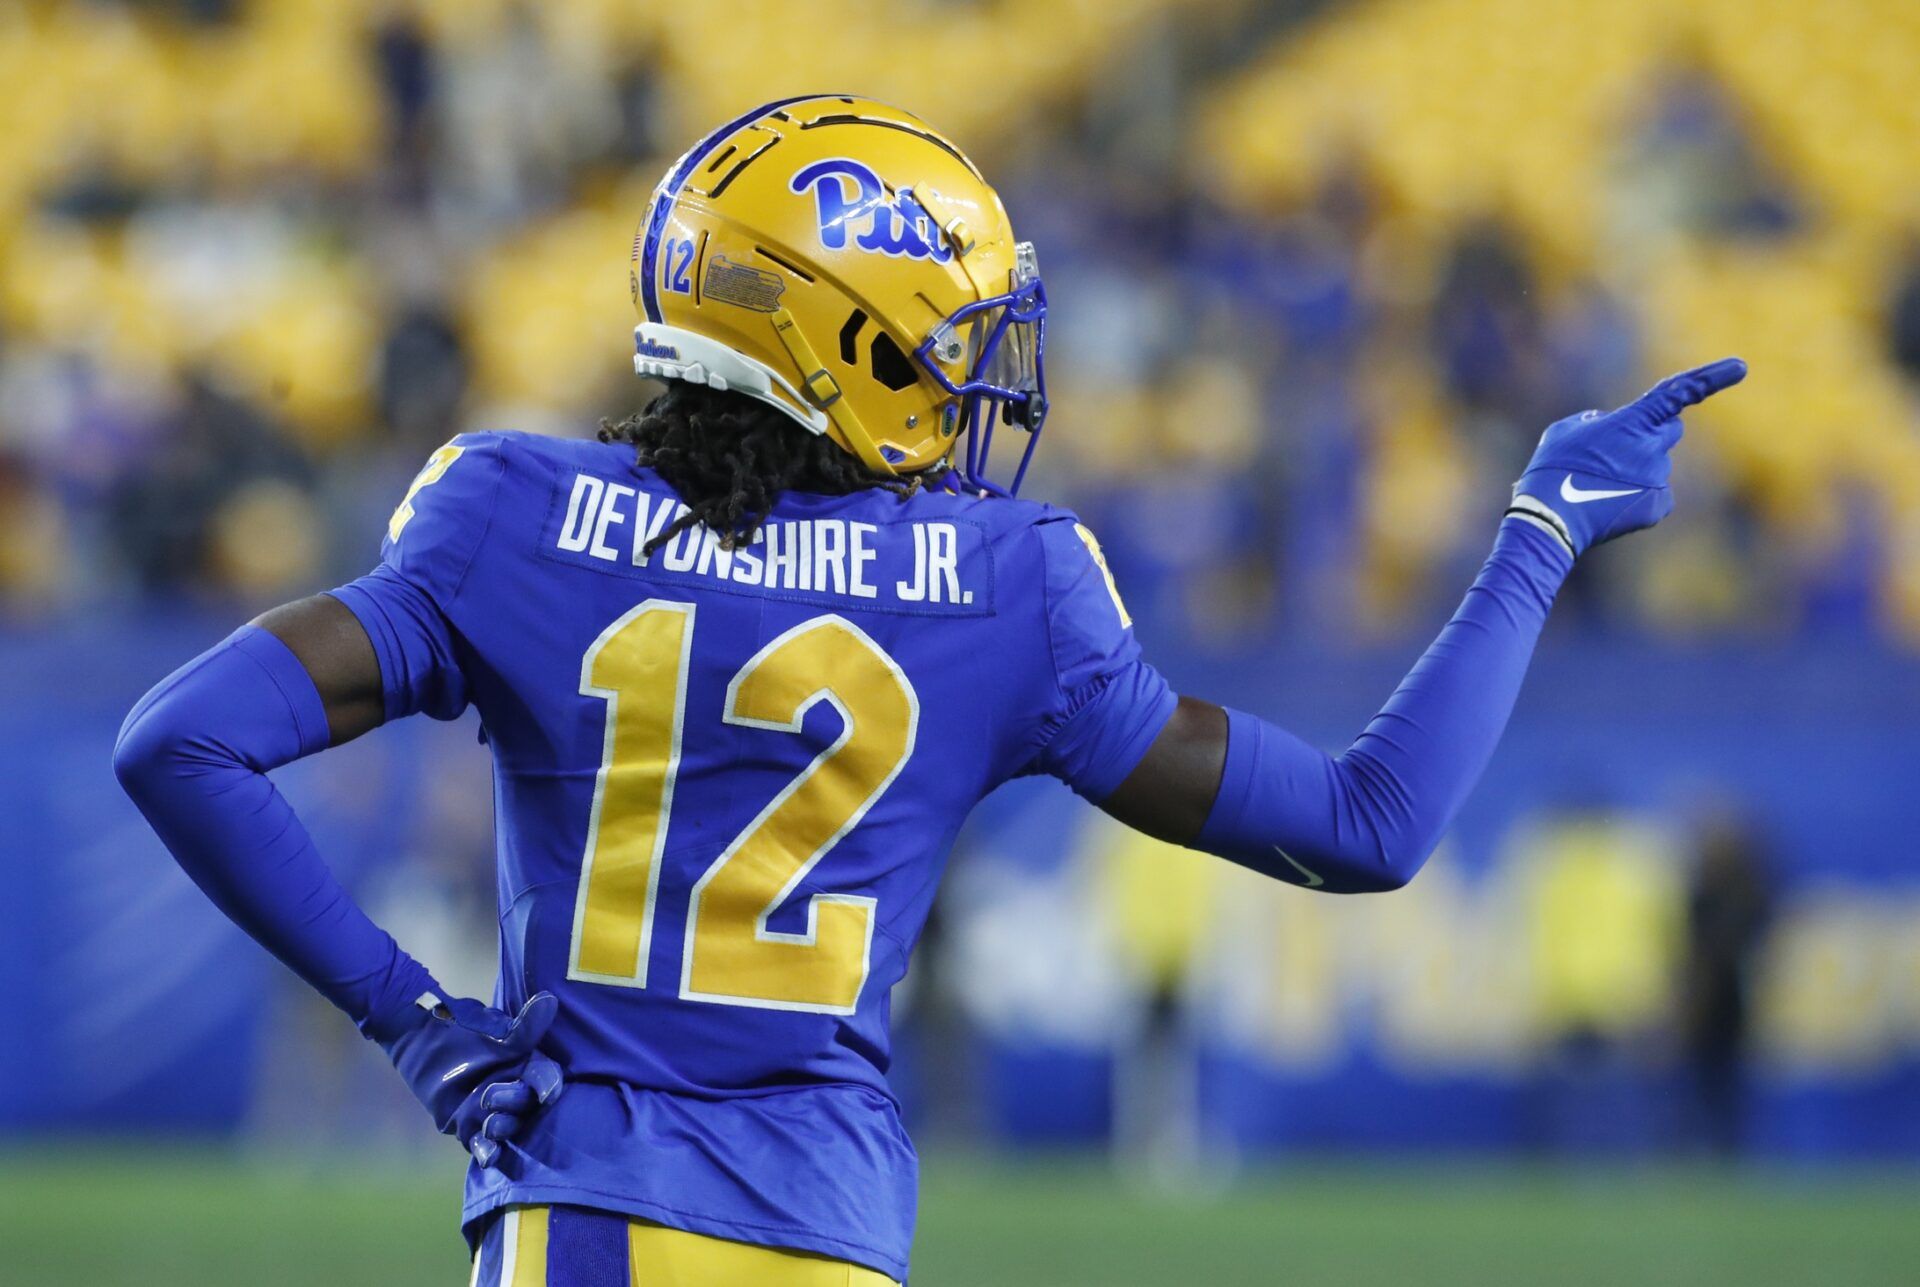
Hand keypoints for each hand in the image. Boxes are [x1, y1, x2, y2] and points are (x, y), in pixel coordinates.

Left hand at [372, 991, 564, 1166]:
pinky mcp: (471, 1126)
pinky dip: (487, 1152)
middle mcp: (516, 1088)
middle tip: (490, 1097)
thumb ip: (522, 1027)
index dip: (546, 1085)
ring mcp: (493, 1109)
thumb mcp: (492, 1029)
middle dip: (515, 1104)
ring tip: (488, 1125)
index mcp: (527, 1063)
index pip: (545, 1078)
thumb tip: (550, 1000)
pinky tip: (486, 1156)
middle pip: (527, 1105)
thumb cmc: (459, 1027)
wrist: (419, 1039)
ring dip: (503, 1128)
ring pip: (509, 1126)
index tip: (545, 1092)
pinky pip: (483, 1144)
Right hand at [1508, 357, 1747, 557]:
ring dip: (1635, 471)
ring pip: (1656, 467)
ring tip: (1597, 487)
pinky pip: (1656, 494)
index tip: (1741, 367)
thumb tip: (1607, 425)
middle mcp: (1652, 448)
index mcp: (1631, 422)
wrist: (1552, 520)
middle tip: (1616, 453)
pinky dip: (1638, 497)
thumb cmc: (1551, 471)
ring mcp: (1658, 479)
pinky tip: (1610, 504)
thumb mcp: (1563, 432)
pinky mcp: (1659, 506)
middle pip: (1670, 431)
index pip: (1678, 393)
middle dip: (1652, 435)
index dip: (1712, 377)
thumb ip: (1594, 422)